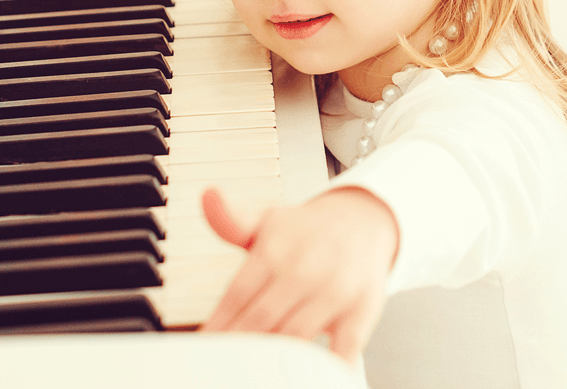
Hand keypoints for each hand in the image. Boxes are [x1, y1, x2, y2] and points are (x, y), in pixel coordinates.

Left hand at [200, 186, 399, 363]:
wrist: (363, 223)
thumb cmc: (305, 232)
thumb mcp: (266, 221)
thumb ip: (230, 220)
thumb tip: (208, 196)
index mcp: (275, 249)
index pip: (237, 295)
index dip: (217, 325)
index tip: (203, 346)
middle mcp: (304, 269)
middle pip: (261, 320)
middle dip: (237, 347)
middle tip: (221, 366)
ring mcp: (334, 292)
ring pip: (296, 338)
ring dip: (272, 360)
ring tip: (252, 372)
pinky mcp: (362, 311)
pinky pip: (343, 348)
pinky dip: (326, 369)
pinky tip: (305, 377)